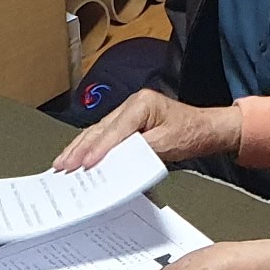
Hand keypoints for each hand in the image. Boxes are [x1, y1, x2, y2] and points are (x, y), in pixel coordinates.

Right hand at [54, 89, 242, 172]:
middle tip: (64, 166)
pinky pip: (103, 135)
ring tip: (62, 163)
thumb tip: (117, 161)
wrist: (207, 129)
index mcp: (141, 104)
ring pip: (97, 132)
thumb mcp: (168, 144)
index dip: (98, 149)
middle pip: (99, 129)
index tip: (84, 164)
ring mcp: (127, 113)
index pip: (114, 130)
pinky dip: (89, 147)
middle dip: (80, 149)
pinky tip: (77, 156)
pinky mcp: (127, 124)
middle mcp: (131, 105)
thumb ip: (141, 151)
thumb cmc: (192, 133)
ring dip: (79, 149)